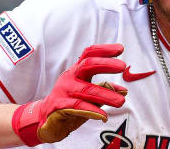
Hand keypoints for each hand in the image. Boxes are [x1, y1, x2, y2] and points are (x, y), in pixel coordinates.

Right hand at [11, 44, 127, 145]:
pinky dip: (92, 110)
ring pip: (86, 90)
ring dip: (106, 95)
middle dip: (106, 64)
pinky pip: (77, 106)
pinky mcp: (58, 106)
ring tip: (120, 101)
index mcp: (77, 72)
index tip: (120, 49)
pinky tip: (102, 115)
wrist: (46, 121)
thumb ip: (104, 91)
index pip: (89, 54)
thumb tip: (123, 90)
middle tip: (122, 66)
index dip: (104, 50)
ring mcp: (63, 91)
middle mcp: (70, 78)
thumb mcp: (89, 96)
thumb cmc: (69, 105)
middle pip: (87, 65)